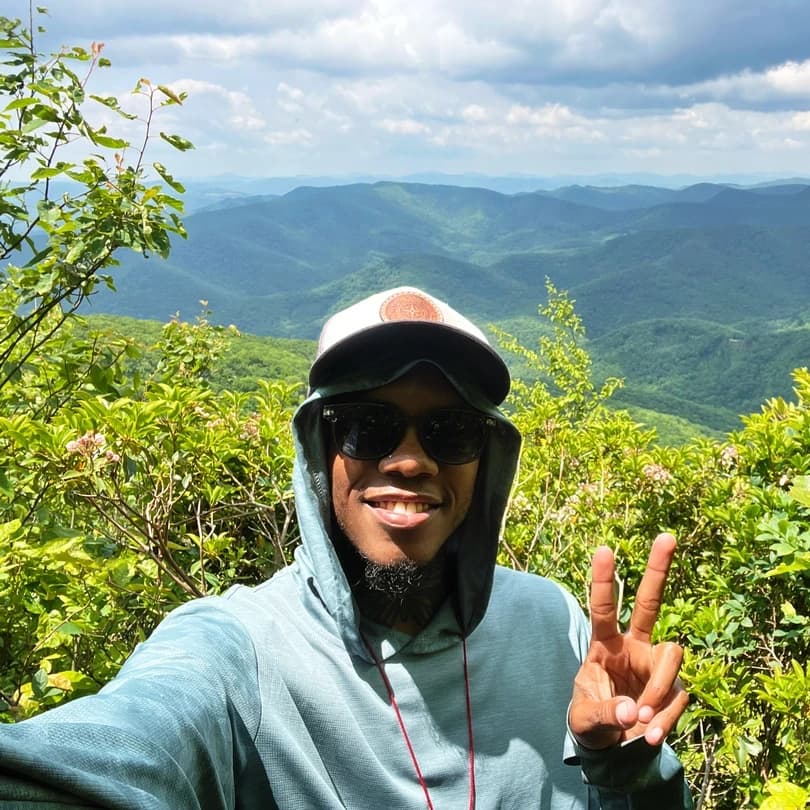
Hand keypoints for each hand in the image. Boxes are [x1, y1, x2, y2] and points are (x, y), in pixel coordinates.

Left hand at [568, 533, 688, 748]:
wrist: (612, 748)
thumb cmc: (591, 719)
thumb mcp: (585, 719)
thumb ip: (604, 713)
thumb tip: (631, 712)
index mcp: (604, 644)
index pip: (602, 608)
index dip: (604, 580)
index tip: (604, 549)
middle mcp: (633, 645)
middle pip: (649, 602)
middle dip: (657, 570)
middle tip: (668, 536)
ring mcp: (657, 663)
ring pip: (673, 655)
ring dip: (659, 690)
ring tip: (641, 723)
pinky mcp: (675, 687)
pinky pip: (679, 695)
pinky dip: (666, 719)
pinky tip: (651, 736)